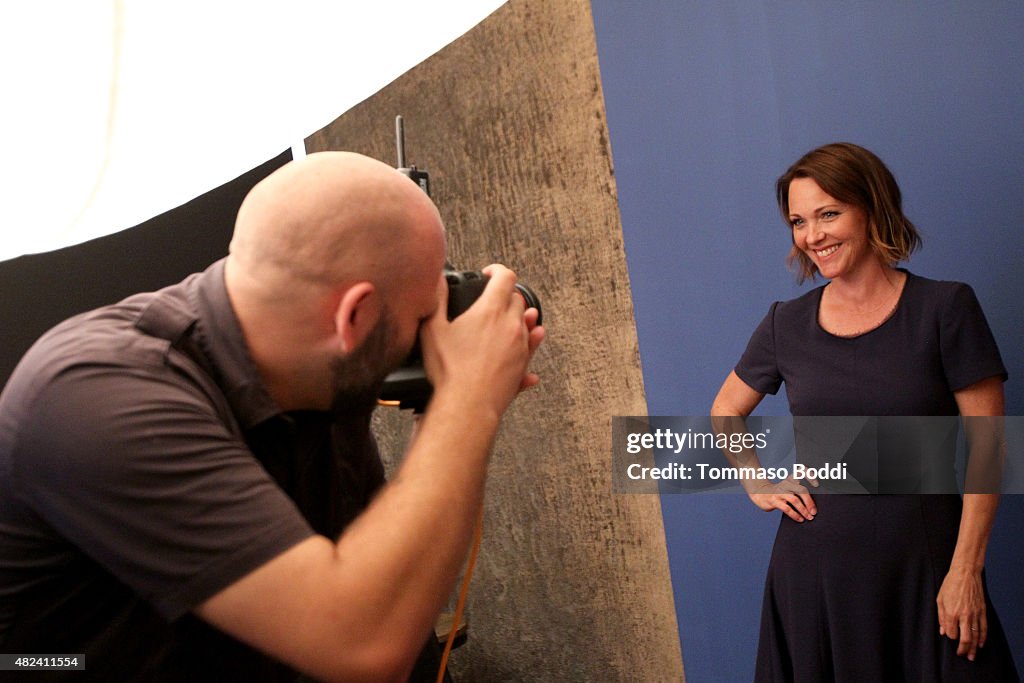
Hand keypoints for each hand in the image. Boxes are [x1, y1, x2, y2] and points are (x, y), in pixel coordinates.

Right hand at [419, 265, 543, 416]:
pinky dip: (528, 344)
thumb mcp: (432, 330)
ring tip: (505, 322)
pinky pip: (531, 350)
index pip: (505, 277)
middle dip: (505, 296)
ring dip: (518, 319)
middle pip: (517, 299)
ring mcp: (521, 347)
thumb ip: (436, 300)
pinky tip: (518, 349)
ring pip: (527, 323)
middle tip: (490, 302)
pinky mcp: (523, 366)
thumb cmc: (449, 371)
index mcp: (491, 311)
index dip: (497, 271)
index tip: (489, 274)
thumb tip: (436, 281)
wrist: (467, 406)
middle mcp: (511, 325)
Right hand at [746, 476, 815, 522]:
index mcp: (791, 479)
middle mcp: (786, 484)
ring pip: (795, 500)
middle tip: (814, 512)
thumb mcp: (788, 486)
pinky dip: (795, 515)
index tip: (817, 484)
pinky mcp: (774, 500)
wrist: (760, 493)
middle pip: (801, 490)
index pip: (801, 472)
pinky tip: (800, 519)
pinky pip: (787, 508)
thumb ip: (800, 490)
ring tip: (809, 517)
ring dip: (803, 510)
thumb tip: (814, 505)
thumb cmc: (779, 492)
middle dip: (809, 502)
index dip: (809, 476)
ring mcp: (779, 492)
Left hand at [937, 566, 986, 660]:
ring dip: (974, 648)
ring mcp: (975, 614)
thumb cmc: (950, 584)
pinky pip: (984, 628)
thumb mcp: (939, 599)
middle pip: (965, 639)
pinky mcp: (982, 611)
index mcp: (951, 612)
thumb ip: (941, 617)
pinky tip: (981, 644)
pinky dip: (983, 638)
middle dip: (963, 650)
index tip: (950, 636)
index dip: (950, 637)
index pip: (951, 633)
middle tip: (962, 655)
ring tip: (972, 655)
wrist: (965, 573)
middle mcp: (964, 615)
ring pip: (976, 636)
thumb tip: (942, 631)